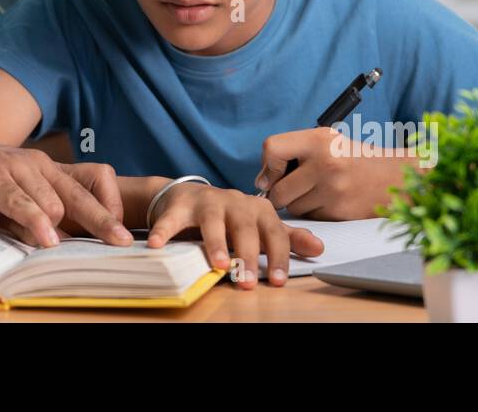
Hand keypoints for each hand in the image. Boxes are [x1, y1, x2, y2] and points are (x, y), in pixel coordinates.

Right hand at [0, 131, 133, 247]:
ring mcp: (13, 168)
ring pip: (54, 198)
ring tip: (87, 247)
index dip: (109, 204)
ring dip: (71, 224)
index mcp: (44, 170)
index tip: (119, 231)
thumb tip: (60, 243)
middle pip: (82, 192)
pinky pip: (19, 201)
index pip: (92, 179)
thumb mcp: (6, 203)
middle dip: (105, 219)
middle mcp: (35, 165)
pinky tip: (47, 239)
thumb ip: (32, 218)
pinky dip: (35, 220)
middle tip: (123, 243)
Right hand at [145, 182, 323, 288]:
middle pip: (245, 228)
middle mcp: (235, 202)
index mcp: (258, 210)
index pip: (274, 233)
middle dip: (247, 255)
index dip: (278, 256)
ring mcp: (207, 202)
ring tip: (218, 265)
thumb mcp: (260, 226)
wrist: (189, 195)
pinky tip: (158, 245)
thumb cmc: (231, 217)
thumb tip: (319, 249)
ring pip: (213, 222)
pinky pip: (172, 219)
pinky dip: (164, 230)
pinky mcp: (180, 206)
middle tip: (247, 282)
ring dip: (215, 243)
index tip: (278, 281)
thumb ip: (287, 238)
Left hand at [256, 127, 414, 219]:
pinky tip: (329, 201)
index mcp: (319, 140)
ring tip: (318, 191)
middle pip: (278, 191)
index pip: (272, 149)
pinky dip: (315, 213)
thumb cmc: (352, 158)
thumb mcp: (325, 140)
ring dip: (299, 204)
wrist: (393, 178)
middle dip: (281, 193)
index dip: (268, 166)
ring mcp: (333, 190)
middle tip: (296, 187)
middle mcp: (325, 163)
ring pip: (293, 208)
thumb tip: (261, 181)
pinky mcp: (340, 212)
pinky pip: (311, 218)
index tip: (274, 172)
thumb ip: (291, 151)